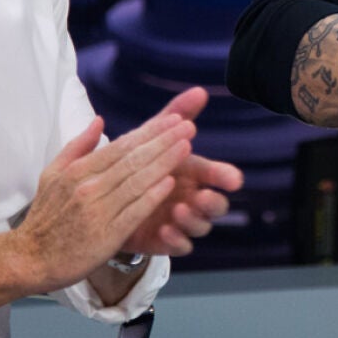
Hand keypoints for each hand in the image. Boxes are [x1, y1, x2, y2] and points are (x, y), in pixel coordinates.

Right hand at [11, 110, 193, 292]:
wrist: (29, 259)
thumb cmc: (45, 218)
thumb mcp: (52, 175)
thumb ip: (78, 147)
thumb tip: (99, 121)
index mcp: (78, 171)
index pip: (121, 146)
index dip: (150, 132)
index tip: (173, 120)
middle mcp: (88, 187)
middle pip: (133, 159)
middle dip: (164, 141)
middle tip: (188, 126)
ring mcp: (97, 211)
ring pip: (136, 182)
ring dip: (164, 162)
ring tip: (186, 146)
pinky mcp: (105, 236)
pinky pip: (133, 212)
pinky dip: (152, 196)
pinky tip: (169, 183)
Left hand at [117, 87, 244, 256]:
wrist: (105, 197)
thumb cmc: (136, 164)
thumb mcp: (151, 138)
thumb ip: (174, 115)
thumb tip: (199, 91)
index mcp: (192, 174)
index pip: (215, 174)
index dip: (225, 176)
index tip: (233, 179)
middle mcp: (191, 198)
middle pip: (216, 205)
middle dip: (213, 202)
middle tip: (202, 196)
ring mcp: (180, 221)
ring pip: (201, 227)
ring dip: (193, 220)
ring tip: (178, 211)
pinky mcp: (166, 241)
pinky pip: (180, 246)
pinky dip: (176, 239)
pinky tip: (165, 230)